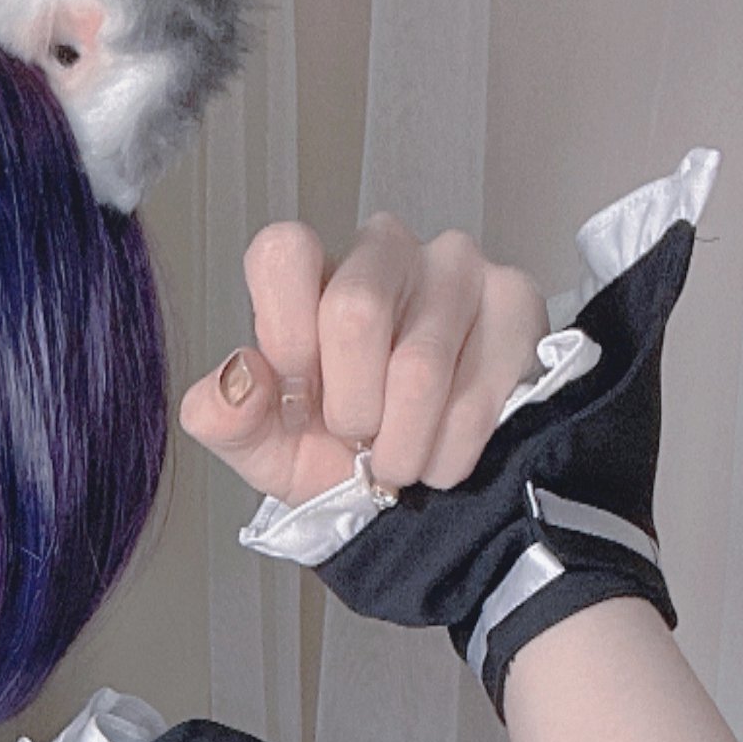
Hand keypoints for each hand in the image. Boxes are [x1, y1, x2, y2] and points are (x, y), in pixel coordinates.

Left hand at [178, 213, 549, 507]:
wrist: (418, 490)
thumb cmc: (336, 450)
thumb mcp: (266, 448)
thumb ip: (227, 417)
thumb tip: (235, 380)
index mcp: (311, 273)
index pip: (283, 251)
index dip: (286, 333)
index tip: (299, 396)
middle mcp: (383, 251)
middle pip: (355, 309)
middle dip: (352, 408)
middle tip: (359, 440)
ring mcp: (455, 267)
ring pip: (420, 366)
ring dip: (402, 445)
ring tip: (400, 460)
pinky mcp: (515, 301)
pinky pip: (478, 391)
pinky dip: (450, 451)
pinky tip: (442, 456)